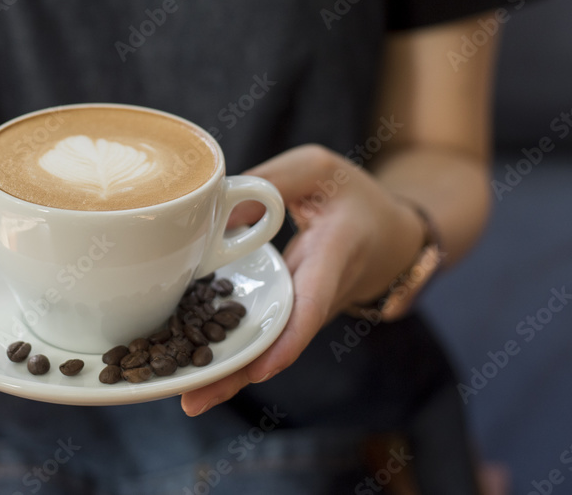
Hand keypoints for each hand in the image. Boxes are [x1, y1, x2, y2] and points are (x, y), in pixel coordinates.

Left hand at [180, 144, 424, 415]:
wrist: (389, 237)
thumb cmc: (352, 198)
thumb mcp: (317, 170)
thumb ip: (269, 182)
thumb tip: (215, 210)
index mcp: (334, 254)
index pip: (313, 300)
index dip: (288, 337)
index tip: (260, 367)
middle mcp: (317, 294)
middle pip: (277, 343)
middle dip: (239, 375)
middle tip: (192, 401)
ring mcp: (300, 310)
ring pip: (264, 348)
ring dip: (226, 375)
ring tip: (182, 397)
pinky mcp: (284, 313)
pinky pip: (258, 336)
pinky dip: (226, 352)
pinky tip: (187, 367)